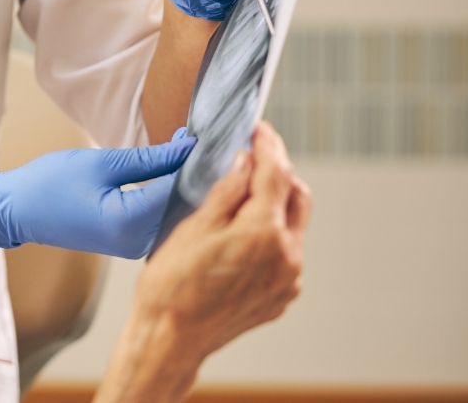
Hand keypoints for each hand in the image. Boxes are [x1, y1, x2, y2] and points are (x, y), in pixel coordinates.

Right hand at [0, 131, 195, 260]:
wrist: (17, 211)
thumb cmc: (50, 184)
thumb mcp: (102, 162)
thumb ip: (149, 158)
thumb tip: (187, 147)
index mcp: (127, 223)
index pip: (179, 190)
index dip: (197, 162)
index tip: (210, 137)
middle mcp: (136, 243)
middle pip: (184, 207)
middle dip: (197, 173)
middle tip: (204, 140)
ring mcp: (134, 247)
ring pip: (176, 215)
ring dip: (186, 184)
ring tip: (190, 151)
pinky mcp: (130, 244)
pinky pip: (162, 220)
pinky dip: (171, 195)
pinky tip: (174, 172)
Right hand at [95, 122, 309, 402]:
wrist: (170, 338)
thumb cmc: (171, 283)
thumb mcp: (193, 224)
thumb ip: (227, 189)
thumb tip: (246, 159)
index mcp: (264, 231)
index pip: (276, 172)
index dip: (268, 144)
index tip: (258, 129)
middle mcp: (287, 255)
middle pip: (297, 196)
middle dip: (278, 172)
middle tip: (251, 158)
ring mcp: (288, 279)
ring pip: (293, 226)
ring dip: (274, 205)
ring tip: (240, 199)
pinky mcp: (281, 296)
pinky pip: (285, 254)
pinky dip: (270, 235)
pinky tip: (240, 236)